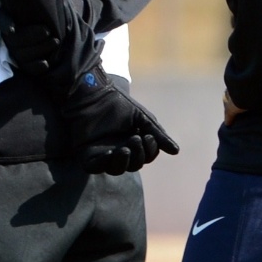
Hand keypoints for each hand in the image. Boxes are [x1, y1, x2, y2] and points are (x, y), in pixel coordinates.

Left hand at [62, 66, 180, 174]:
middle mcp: (118, 150)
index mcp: (133, 143)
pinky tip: (110, 153)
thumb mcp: (142, 118)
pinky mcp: (85, 153)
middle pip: (133, 165)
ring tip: (124, 149)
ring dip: (123, 162)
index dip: (150, 151)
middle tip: (135, 138)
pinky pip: (94, 167)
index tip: (148, 136)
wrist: (93, 92)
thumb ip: (158, 134)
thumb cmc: (118, 102)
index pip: (146, 156)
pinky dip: (103, 163)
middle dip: (138, 155)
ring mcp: (102, 153)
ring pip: (115, 169)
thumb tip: (176, 151)